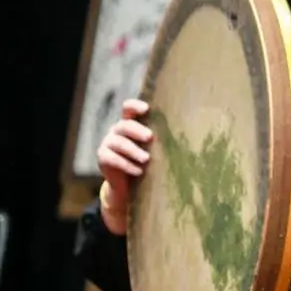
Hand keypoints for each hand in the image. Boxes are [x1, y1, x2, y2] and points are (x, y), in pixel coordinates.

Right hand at [96, 99, 152, 233]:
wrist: (128, 184)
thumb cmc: (146, 160)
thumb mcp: (152, 147)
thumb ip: (161, 138)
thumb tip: (187, 133)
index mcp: (129, 123)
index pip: (128, 108)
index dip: (135, 106)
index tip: (146, 109)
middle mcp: (116, 130)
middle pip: (124, 126)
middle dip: (137, 130)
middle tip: (150, 137)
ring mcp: (107, 143)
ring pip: (119, 143)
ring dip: (134, 151)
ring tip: (146, 159)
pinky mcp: (103, 158)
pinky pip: (112, 159)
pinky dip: (126, 165)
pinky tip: (138, 171)